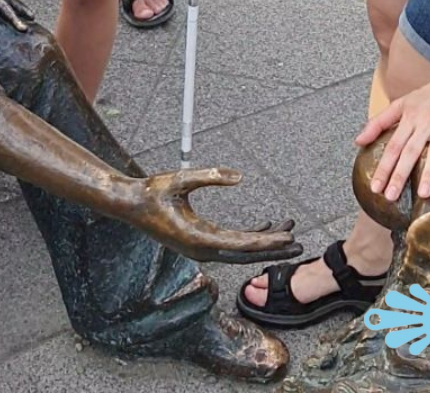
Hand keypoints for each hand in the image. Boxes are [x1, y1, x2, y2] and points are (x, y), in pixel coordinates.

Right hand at [126, 166, 300, 264]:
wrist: (131, 205)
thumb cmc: (152, 192)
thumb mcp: (179, 179)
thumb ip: (208, 176)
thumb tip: (239, 177)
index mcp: (199, 238)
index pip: (241, 244)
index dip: (267, 241)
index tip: (288, 237)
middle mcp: (202, 250)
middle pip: (245, 254)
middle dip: (273, 250)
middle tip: (299, 245)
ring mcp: (201, 249)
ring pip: (240, 251)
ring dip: (264, 243)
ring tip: (288, 232)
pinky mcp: (200, 242)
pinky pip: (231, 244)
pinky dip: (250, 237)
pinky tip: (264, 228)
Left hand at [355, 71, 429, 200]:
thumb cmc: (429, 95)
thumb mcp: (401, 103)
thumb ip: (379, 122)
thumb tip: (358, 141)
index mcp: (410, 116)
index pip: (393, 145)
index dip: (383, 167)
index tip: (375, 187)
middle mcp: (427, 121)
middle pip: (411, 150)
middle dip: (400, 174)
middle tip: (391, 195)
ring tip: (423, 195)